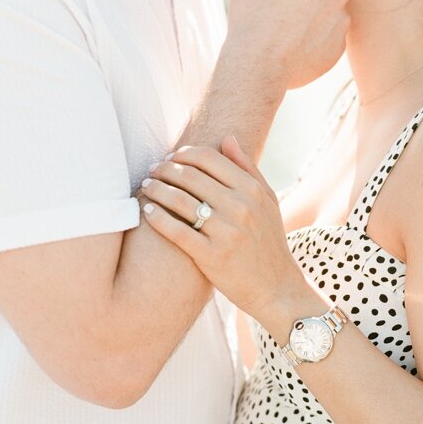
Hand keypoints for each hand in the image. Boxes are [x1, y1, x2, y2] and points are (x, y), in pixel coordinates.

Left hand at [139, 136, 312, 322]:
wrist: (276, 286)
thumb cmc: (269, 240)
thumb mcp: (268, 200)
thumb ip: (248, 168)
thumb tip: (228, 137)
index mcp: (252, 190)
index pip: (209, 158)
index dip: (184, 154)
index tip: (171, 157)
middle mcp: (240, 207)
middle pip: (190, 176)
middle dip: (164, 169)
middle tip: (152, 170)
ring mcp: (226, 232)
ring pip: (179, 200)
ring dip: (155, 189)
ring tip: (146, 186)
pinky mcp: (211, 256)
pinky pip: (175, 230)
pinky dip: (156, 217)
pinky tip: (147, 211)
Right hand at [223, 0, 348, 90]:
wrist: (257, 62)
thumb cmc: (253, 9)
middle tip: (276, 8)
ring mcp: (343, 21)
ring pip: (324, 9)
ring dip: (308, 14)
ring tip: (283, 26)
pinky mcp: (340, 46)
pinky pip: (327, 34)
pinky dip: (312, 36)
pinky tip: (292, 42)